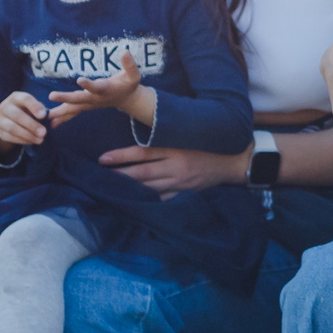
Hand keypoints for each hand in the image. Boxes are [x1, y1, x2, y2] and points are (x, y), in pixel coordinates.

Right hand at [0, 91, 48, 148]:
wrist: (14, 121)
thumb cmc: (30, 111)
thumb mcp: (36, 108)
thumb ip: (42, 111)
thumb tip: (48, 116)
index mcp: (16, 97)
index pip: (25, 99)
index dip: (34, 107)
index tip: (44, 115)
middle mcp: (5, 106)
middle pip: (17, 115)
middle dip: (31, 125)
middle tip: (44, 132)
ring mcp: (0, 120)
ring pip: (12, 128)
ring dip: (27, 135)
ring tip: (40, 140)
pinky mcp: (0, 132)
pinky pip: (10, 137)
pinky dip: (23, 140)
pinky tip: (33, 141)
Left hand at [48, 50, 147, 124]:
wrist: (126, 100)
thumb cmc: (129, 84)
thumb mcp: (134, 75)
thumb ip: (130, 65)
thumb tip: (125, 51)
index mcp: (105, 89)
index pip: (96, 87)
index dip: (89, 84)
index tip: (80, 80)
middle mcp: (95, 98)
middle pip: (79, 99)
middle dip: (65, 98)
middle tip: (51, 96)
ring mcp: (89, 104)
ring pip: (73, 108)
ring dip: (58, 111)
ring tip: (44, 115)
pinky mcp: (85, 106)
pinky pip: (72, 112)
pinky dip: (62, 118)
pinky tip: (51, 123)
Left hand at [97, 142, 247, 195]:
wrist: (234, 160)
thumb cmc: (208, 143)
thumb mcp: (187, 133)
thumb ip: (166, 133)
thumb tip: (140, 130)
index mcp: (176, 148)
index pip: (143, 152)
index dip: (122, 156)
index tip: (102, 158)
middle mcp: (176, 167)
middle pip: (142, 173)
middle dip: (119, 175)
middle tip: (98, 177)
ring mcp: (180, 183)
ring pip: (149, 188)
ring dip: (128, 189)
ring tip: (109, 190)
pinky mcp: (184, 193)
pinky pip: (161, 199)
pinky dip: (146, 200)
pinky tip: (132, 202)